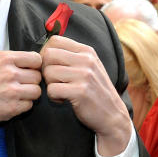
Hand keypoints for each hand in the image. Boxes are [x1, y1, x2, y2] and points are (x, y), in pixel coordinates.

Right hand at [0, 50, 42, 134]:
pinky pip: (29, 105)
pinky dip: (23, 105)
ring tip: (18, 95)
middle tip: (21, 84)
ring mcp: (12, 91)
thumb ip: (10, 60)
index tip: (30, 70)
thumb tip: (29, 63)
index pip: (36, 59)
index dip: (34, 66)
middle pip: (38, 76)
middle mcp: (11, 73)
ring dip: (29, 94)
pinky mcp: (11, 108)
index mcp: (5, 59)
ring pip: (36, 91)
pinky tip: (12, 103)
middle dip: (31, 81)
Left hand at [40, 35, 132, 155]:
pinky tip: (64, 100)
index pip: (54, 40)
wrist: (113, 115)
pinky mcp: (80, 92)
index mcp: (86, 51)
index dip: (45, 53)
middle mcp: (86, 60)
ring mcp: (84, 75)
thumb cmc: (95, 91)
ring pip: (48, 72)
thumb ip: (71, 56)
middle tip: (54, 81)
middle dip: (45, 70)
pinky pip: (52, 89)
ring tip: (61, 91)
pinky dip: (54, 97)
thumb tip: (44, 50)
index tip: (50, 66)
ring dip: (49, 85)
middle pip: (48, 55)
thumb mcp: (89, 67)